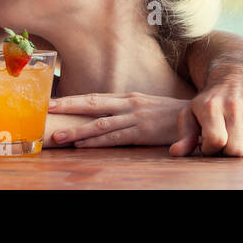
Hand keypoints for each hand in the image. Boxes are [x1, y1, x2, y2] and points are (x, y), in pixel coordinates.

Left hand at [47, 93, 187, 147]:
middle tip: (47, 109)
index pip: (94, 97)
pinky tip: (82, 145)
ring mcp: (135, 117)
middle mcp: (128, 104)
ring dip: (77, 130)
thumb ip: (125, 110)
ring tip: (58, 136)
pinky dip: (96, 142)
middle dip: (68, 106)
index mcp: (127, 98)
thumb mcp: (145, 107)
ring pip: (99, 123)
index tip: (52, 101)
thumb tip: (103, 116)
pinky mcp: (142, 132)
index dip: (72, 99)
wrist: (196, 118)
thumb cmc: (169, 115)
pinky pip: (115, 137)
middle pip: (92, 103)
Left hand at [170, 67, 242, 156]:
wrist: (236, 74)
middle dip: (229, 152)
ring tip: (240, 138)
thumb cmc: (210, 100)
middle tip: (226, 141)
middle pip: (236, 150)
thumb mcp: (191, 112)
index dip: (212, 149)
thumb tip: (176, 152)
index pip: (216, 141)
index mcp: (211, 106)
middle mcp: (235, 105)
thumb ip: (184, 134)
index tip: (210, 142)